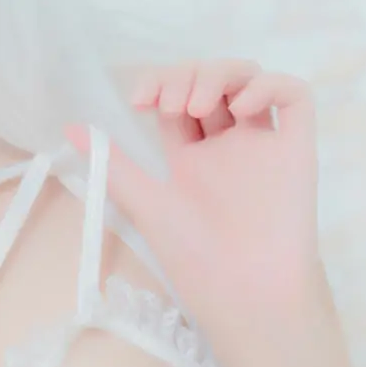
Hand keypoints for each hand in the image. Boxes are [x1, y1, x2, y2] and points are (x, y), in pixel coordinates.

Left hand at [70, 60, 320, 345]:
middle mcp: (228, 146)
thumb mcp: (147, 204)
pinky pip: (295, 97)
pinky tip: (241, 107)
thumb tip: (69, 131)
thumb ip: (114, 166)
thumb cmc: (196, 259)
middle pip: (212, 82)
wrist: (244, 292)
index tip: (140, 99)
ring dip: (221, 74)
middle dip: (188, 76)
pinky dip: (269, 85)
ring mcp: (263, 145)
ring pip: (250, 80)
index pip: (177, 98)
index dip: (159, 83)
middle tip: (173, 103)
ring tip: (199, 104)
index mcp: (192, 158)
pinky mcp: (296, 150)